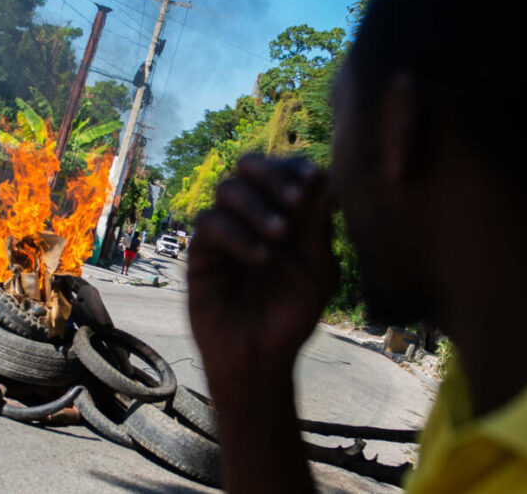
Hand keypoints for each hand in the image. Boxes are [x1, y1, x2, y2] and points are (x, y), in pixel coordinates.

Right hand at [188, 154, 338, 384]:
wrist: (258, 359)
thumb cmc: (290, 318)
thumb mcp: (316, 275)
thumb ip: (317, 229)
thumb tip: (325, 177)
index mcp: (285, 215)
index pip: (285, 173)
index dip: (296, 168)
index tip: (312, 179)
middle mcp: (253, 216)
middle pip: (249, 167)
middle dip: (272, 175)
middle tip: (294, 200)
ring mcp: (226, 231)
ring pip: (228, 190)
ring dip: (256, 205)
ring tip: (280, 234)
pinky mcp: (202, 252)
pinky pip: (210, 224)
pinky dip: (237, 234)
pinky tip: (260, 256)